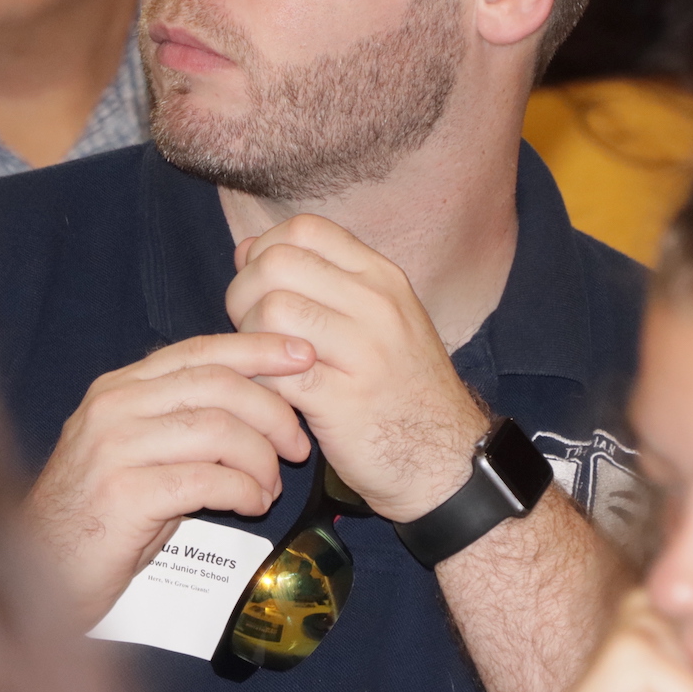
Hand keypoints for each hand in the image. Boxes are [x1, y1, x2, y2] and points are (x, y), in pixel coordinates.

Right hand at [24, 331, 316, 625]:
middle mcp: (113, 408)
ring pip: (217, 430)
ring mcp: (114, 449)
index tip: (302, 354)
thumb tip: (259, 401)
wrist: (42, 571)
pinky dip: (244, 490)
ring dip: (260, 459)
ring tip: (270, 487)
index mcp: (119, 388)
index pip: (199, 350)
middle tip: (298, 445)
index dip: (256, 349)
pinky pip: (206, 480)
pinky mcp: (123, 496)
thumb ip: (181, 419)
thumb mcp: (137, 452)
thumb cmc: (102, 517)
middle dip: (273, 411)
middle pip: (216, 386)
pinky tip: (252, 505)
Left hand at [225, 214, 488, 521]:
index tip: (262, 286)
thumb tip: (248, 247)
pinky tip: (272, 392)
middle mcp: (376, 306)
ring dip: (249, 337)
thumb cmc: (401, 389)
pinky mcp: (343, 402)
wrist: (448, 462)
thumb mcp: (376, 320)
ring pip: (271, 310)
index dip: (265, 250)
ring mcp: (363, 353)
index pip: (305, 229)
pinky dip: (258, 378)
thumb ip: (318, 280)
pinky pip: (275, 369)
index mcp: (382, 278)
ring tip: (264, 363)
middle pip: (277, 263)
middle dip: (244, 292)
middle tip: (250, 329)